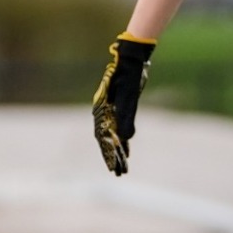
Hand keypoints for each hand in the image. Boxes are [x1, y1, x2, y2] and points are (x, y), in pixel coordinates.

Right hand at [91, 34, 156, 174]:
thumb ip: (127, 117)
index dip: (108, 155)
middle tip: (119, 173)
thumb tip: (126, 138)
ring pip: (112, 135)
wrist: (131, 59)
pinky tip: (127, 147)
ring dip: (118, 150)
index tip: (113, 169)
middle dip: (113, 157)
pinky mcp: (118, 107)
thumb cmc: (128, 76)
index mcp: (102, 111)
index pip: (103, 139)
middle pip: (106, 140)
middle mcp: (103, 112)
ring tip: (123, 166)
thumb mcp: (128, 97)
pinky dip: (122, 139)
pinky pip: (118, 127)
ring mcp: (110, 110)